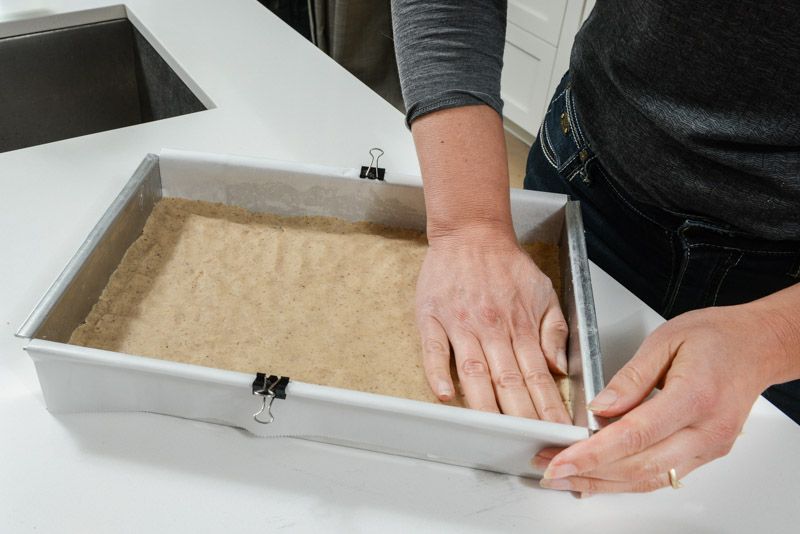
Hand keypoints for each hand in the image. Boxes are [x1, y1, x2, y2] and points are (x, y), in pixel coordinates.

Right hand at [416, 225, 570, 422]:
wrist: (471, 232)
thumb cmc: (505, 264)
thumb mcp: (543, 291)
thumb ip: (555, 330)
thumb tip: (558, 368)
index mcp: (521, 325)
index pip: (539, 377)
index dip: (549, 408)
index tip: (558, 432)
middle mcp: (493, 329)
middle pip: (508, 382)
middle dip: (522, 417)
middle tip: (531, 444)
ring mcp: (461, 324)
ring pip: (474, 372)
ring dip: (485, 406)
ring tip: (493, 433)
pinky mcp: (433, 318)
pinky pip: (434, 351)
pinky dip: (438, 374)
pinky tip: (444, 396)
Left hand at [533, 302, 794, 492]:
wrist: (757, 347)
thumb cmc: (717, 337)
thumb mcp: (665, 340)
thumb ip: (629, 378)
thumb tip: (598, 408)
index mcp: (694, 397)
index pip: (634, 435)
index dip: (592, 452)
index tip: (560, 460)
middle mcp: (705, 431)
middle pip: (638, 466)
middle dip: (587, 473)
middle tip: (548, 469)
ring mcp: (709, 448)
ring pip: (648, 480)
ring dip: (602, 483)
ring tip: (565, 477)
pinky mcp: (706, 454)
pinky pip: (662, 476)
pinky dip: (626, 481)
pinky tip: (599, 479)